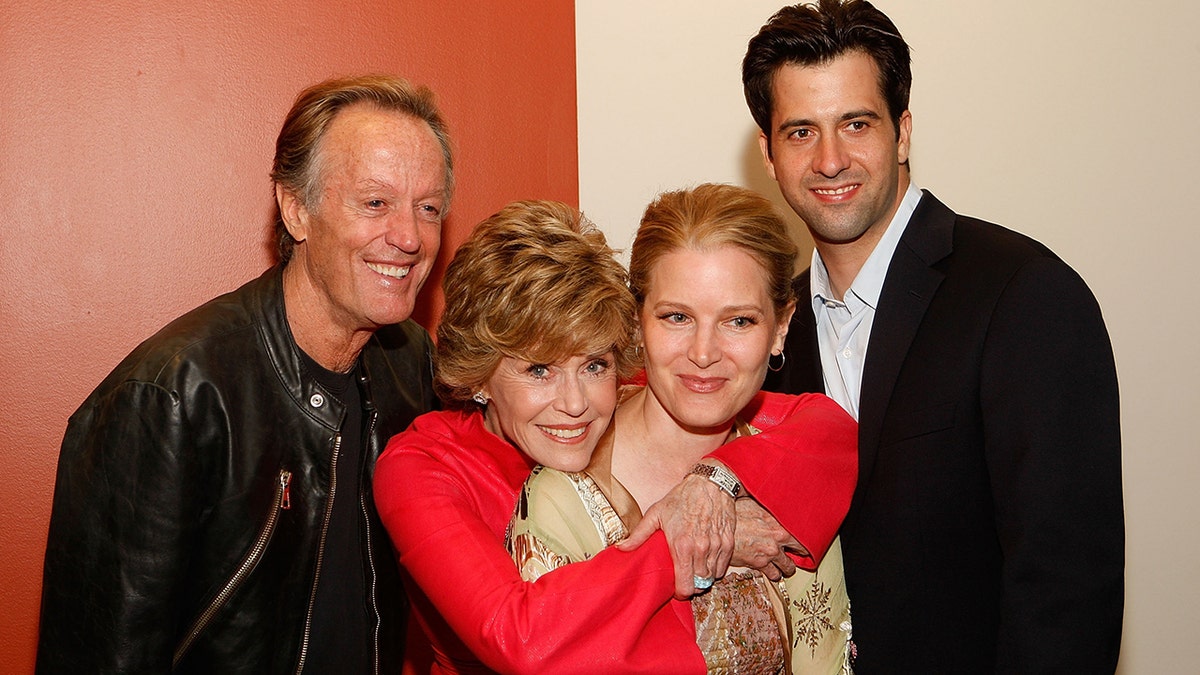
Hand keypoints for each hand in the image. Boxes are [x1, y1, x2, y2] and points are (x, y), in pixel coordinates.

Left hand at [617, 471, 735, 597]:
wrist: (709, 483)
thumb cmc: (681, 498)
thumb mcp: (656, 514)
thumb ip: (639, 535)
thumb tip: (621, 548)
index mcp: (682, 545)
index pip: (685, 586)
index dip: (680, 593)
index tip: (676, 589)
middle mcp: (701, 549)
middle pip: (700, 585)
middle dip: (692, 586)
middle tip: (684, 578)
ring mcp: (717, 546)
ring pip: (712, 577)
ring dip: (703, 577)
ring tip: (694, 568)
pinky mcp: (728, 542)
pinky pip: (723, 566)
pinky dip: (715, 567)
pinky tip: (706, 559)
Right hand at [730, 498, 806, 580]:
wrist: (718, 530)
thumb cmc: (733, 514)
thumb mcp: (753, 504)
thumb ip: (767, 508)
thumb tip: (772, 502)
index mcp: (778, 522)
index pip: (802, 533)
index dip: (803, 538)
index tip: (802, 540)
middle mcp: (777, 538)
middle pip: (800, 551)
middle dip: (799, 553)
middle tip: (796, 553)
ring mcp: (770, 553)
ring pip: (788, 567)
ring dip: (787, 567)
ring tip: (785, 565)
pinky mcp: (760, 564)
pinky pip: (774, 575)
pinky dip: (774, 574)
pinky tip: (772, 570)